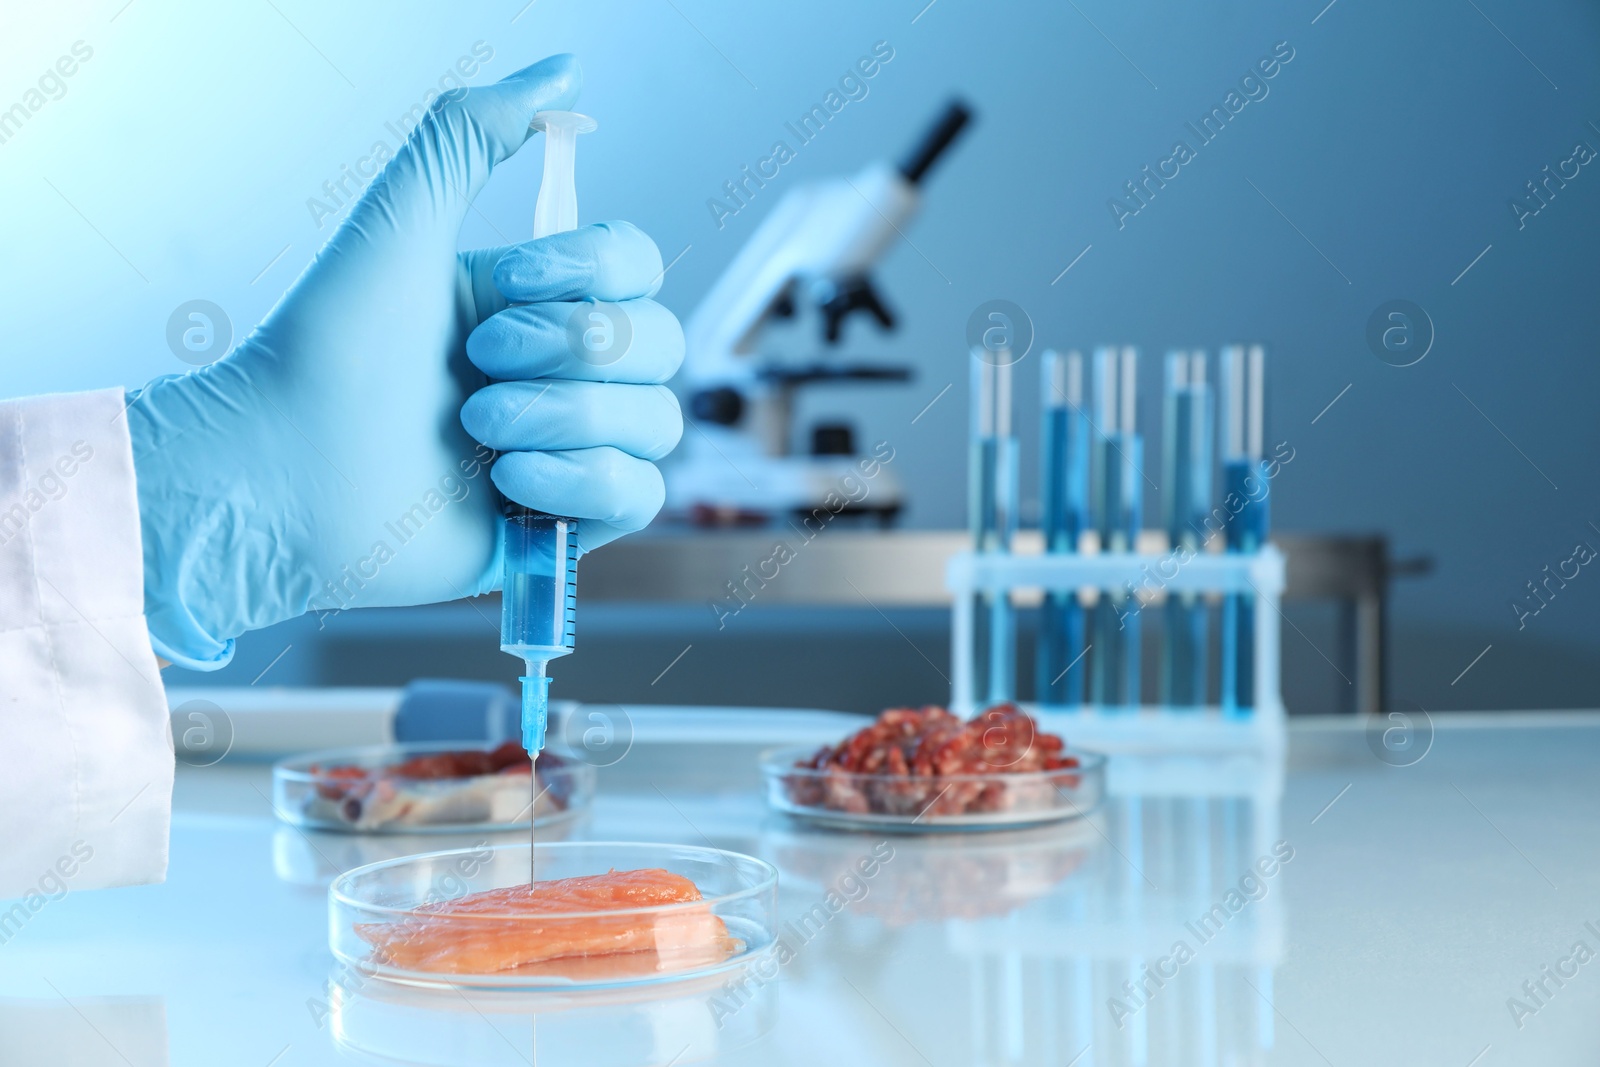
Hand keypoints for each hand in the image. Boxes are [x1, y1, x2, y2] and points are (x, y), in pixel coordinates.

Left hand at [126, 55, 683, 667]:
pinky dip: (578, 482)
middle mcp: (561, 373)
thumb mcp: (400, 222)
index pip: (637, 268)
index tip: (504, 284)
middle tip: (477, 364)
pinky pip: (639, 494)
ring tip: (479, 430)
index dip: (592, 272)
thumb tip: (563, 73)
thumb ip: (472, 133)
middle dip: (570, 350)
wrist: (281, 475)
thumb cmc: (325, 352)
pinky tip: (505, 483)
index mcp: (533, 302)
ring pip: (656, 421)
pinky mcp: (564, 524)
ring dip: (566, 417)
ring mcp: (569, 450)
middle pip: (659, 343)